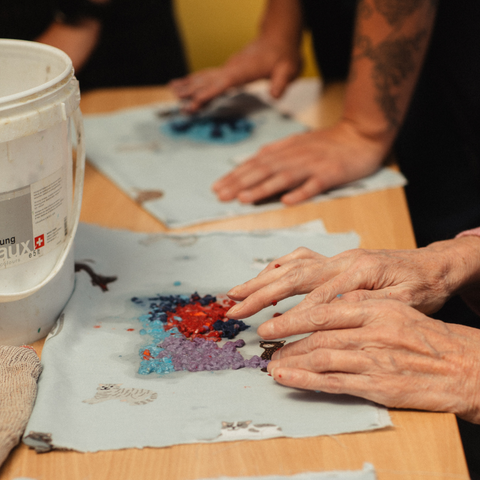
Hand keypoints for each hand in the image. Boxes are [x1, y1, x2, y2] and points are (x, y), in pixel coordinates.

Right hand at [170, 37, 300, 112]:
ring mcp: (228, 68)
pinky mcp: (228, 69)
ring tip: (172, 90)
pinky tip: (185, 84)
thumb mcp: (288, 69)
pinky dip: (195, 81)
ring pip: (204, 76)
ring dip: (189, 84)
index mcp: (243, 71)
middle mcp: (231, 68)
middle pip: (207, 81)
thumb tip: (275, 95)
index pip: (221, 84)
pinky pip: (208, 76)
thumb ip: (281, 82)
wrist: (279, 38)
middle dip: (192, 93)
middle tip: (179, 105)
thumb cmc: (284, 55)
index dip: (207, 94)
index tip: (194, 104)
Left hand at [212, 120, 385, 204]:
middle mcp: (295, 156)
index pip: (255, 163)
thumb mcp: (299, 142)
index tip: (217, 187)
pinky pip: (314, 184)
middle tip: (220, 196)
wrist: (362, 133)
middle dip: (239, 183)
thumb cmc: (329, 141)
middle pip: (264, 170)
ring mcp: (313, 165)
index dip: (235, 175)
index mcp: (286, 149)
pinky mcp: (331, 174)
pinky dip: (300, 192)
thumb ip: (278, 151)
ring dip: (262, 188)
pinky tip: (286, 201)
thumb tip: (255, 159)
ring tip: (243, 198)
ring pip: (283, 177)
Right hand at [226, 237, 479, 318]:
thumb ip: (366, 305)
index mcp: (358, 271)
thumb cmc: (422, 287)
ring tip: (237, 291)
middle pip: (293, 276)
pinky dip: (278, 267)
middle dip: (260, 293)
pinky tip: (265, 275)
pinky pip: (300, 259)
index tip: (265, 330)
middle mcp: (341, 260)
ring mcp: (336, 257)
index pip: (314, 298)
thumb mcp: (404, 302)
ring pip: (291, 265)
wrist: (433, 265)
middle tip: (235, 309)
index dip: (288, 315)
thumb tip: (331, 312)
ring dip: (262, 278)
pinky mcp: (334, 258)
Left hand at [261, 299, 479, 423]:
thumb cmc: (430, 337)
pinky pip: (334, 381)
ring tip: (272, 362)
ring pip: (321, 356)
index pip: (324, 308)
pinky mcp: (378, 386)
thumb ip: (363, 306)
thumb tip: (330, 303)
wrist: (466, 367)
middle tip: (266, 340)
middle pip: (317, 333)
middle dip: (286, 337)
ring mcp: (375, 359)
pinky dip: (306, 379)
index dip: (293, 316)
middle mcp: (373, 331)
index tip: (273, 319)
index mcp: (376, 308)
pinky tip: (288, 377)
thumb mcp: (397, 308)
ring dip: (292, 359)